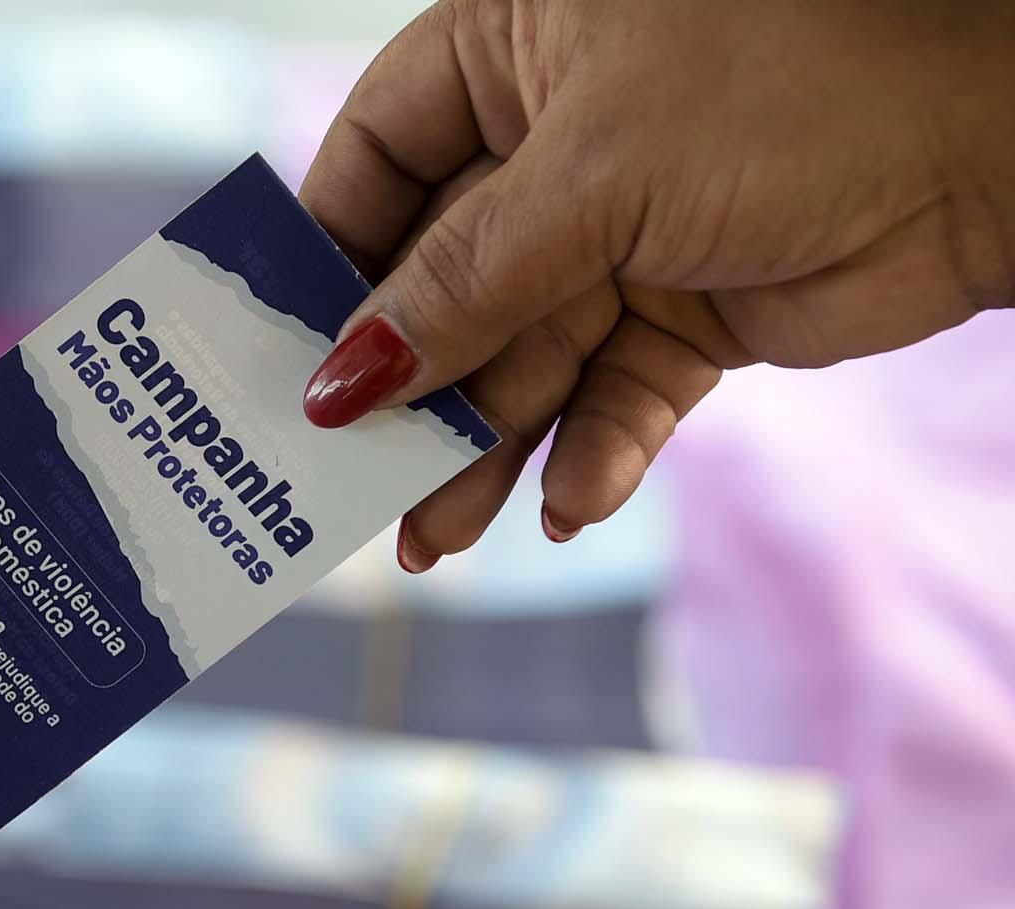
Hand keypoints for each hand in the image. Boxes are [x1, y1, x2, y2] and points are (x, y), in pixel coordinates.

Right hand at [298, 0, 1014, 568]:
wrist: (996, 148)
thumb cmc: (790, 89)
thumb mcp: (592, 182)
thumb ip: (459, 286)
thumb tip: (340, 380)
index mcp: (511, 54)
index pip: (374, 158)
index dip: (324, 259)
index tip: (282, 358)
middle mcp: (553, 143)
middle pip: (437, 283)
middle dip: (403, 388)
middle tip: (347, 485)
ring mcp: (619, 232)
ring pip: (516, 358)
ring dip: (481, 449)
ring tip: (437, 539)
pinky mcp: (684, 312)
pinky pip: (609, 395)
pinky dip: (591, 453)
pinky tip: (571, 505)